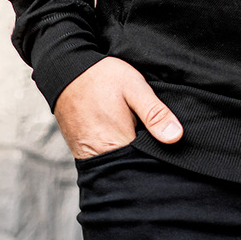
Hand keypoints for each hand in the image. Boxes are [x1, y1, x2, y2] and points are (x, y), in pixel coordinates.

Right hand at [54, 57, 182, 159]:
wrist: (65, 71)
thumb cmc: (101, 77)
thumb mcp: (134, 87)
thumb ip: (154, 113)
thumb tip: (176, 137)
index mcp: (118, 143)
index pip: (146, 164)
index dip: (160, 156)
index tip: (168, 147)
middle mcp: (101, 156)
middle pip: (132, 167)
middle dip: (146, 159)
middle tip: (154, 138)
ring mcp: (89, 157)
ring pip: (118, 166)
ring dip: (131, 156)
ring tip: (138, 136)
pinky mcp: (81, 152)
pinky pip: (105, 161)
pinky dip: (117, 153)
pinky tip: (124, 138)